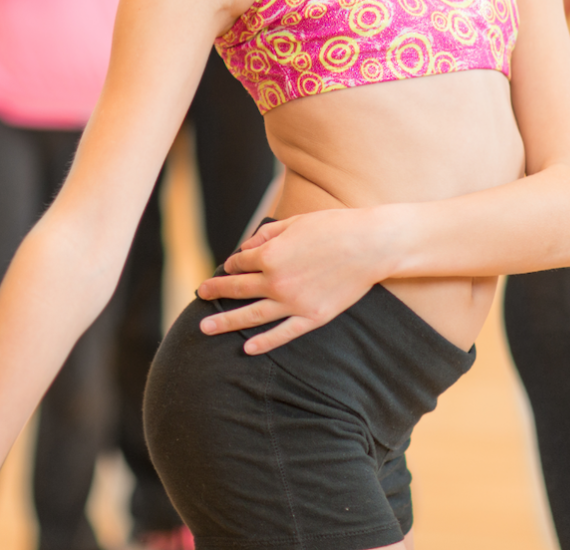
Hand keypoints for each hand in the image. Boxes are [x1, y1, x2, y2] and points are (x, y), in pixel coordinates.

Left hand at [192, 207, 390, 352]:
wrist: (370, 245)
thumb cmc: (333, 227)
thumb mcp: (294, 222)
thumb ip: (266, 235)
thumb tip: (245, 248)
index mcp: (269, 255)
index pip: (239, 263)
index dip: (231, 264)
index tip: (228, 267)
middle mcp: (276, 281)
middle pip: (238, 289)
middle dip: (216, 291)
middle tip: (199, 294)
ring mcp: (293, 302)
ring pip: (252, 315)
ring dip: (226, 321)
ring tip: (204, 327)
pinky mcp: (313, 317)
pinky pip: (283, 333)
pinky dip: (264, 342)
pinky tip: (247, 348)